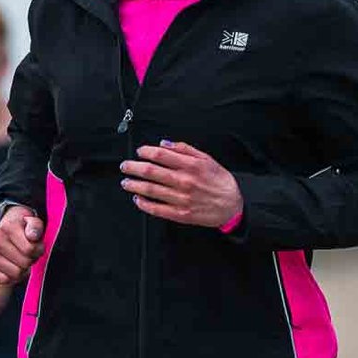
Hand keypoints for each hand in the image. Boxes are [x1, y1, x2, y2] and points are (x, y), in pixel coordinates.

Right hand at [0, 207, 44, 284]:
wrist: (6, 235)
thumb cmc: (23, 231)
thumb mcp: (33, 223)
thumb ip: (36, 227)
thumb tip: (32, 236)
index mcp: (6, 227)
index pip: (30, 250)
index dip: (38, 250)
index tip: (36, 245)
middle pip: (24, 263)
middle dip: (30, 260)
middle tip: (28, 254)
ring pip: (15, 273)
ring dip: (22, 269)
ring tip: (20, 259)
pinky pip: (4, 280)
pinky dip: (11, 277)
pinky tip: (12, 267)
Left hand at [121, 141, 241, 227]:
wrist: (231, 206)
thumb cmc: (220, 182)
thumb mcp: (207, 159)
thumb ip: (185, 150)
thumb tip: (165, 143)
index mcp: (190, 166)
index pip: (161, 155)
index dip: (146, 152)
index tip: (139, 152)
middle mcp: (184, 181)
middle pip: (151, 172)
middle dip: (134, 168)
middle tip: (125, 166)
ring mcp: (181, 199)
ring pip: (151, 190)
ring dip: (134, 185)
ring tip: (126, 182)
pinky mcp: (180, 214)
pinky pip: (157, 209)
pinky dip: (144, 204)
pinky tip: (137, 199)